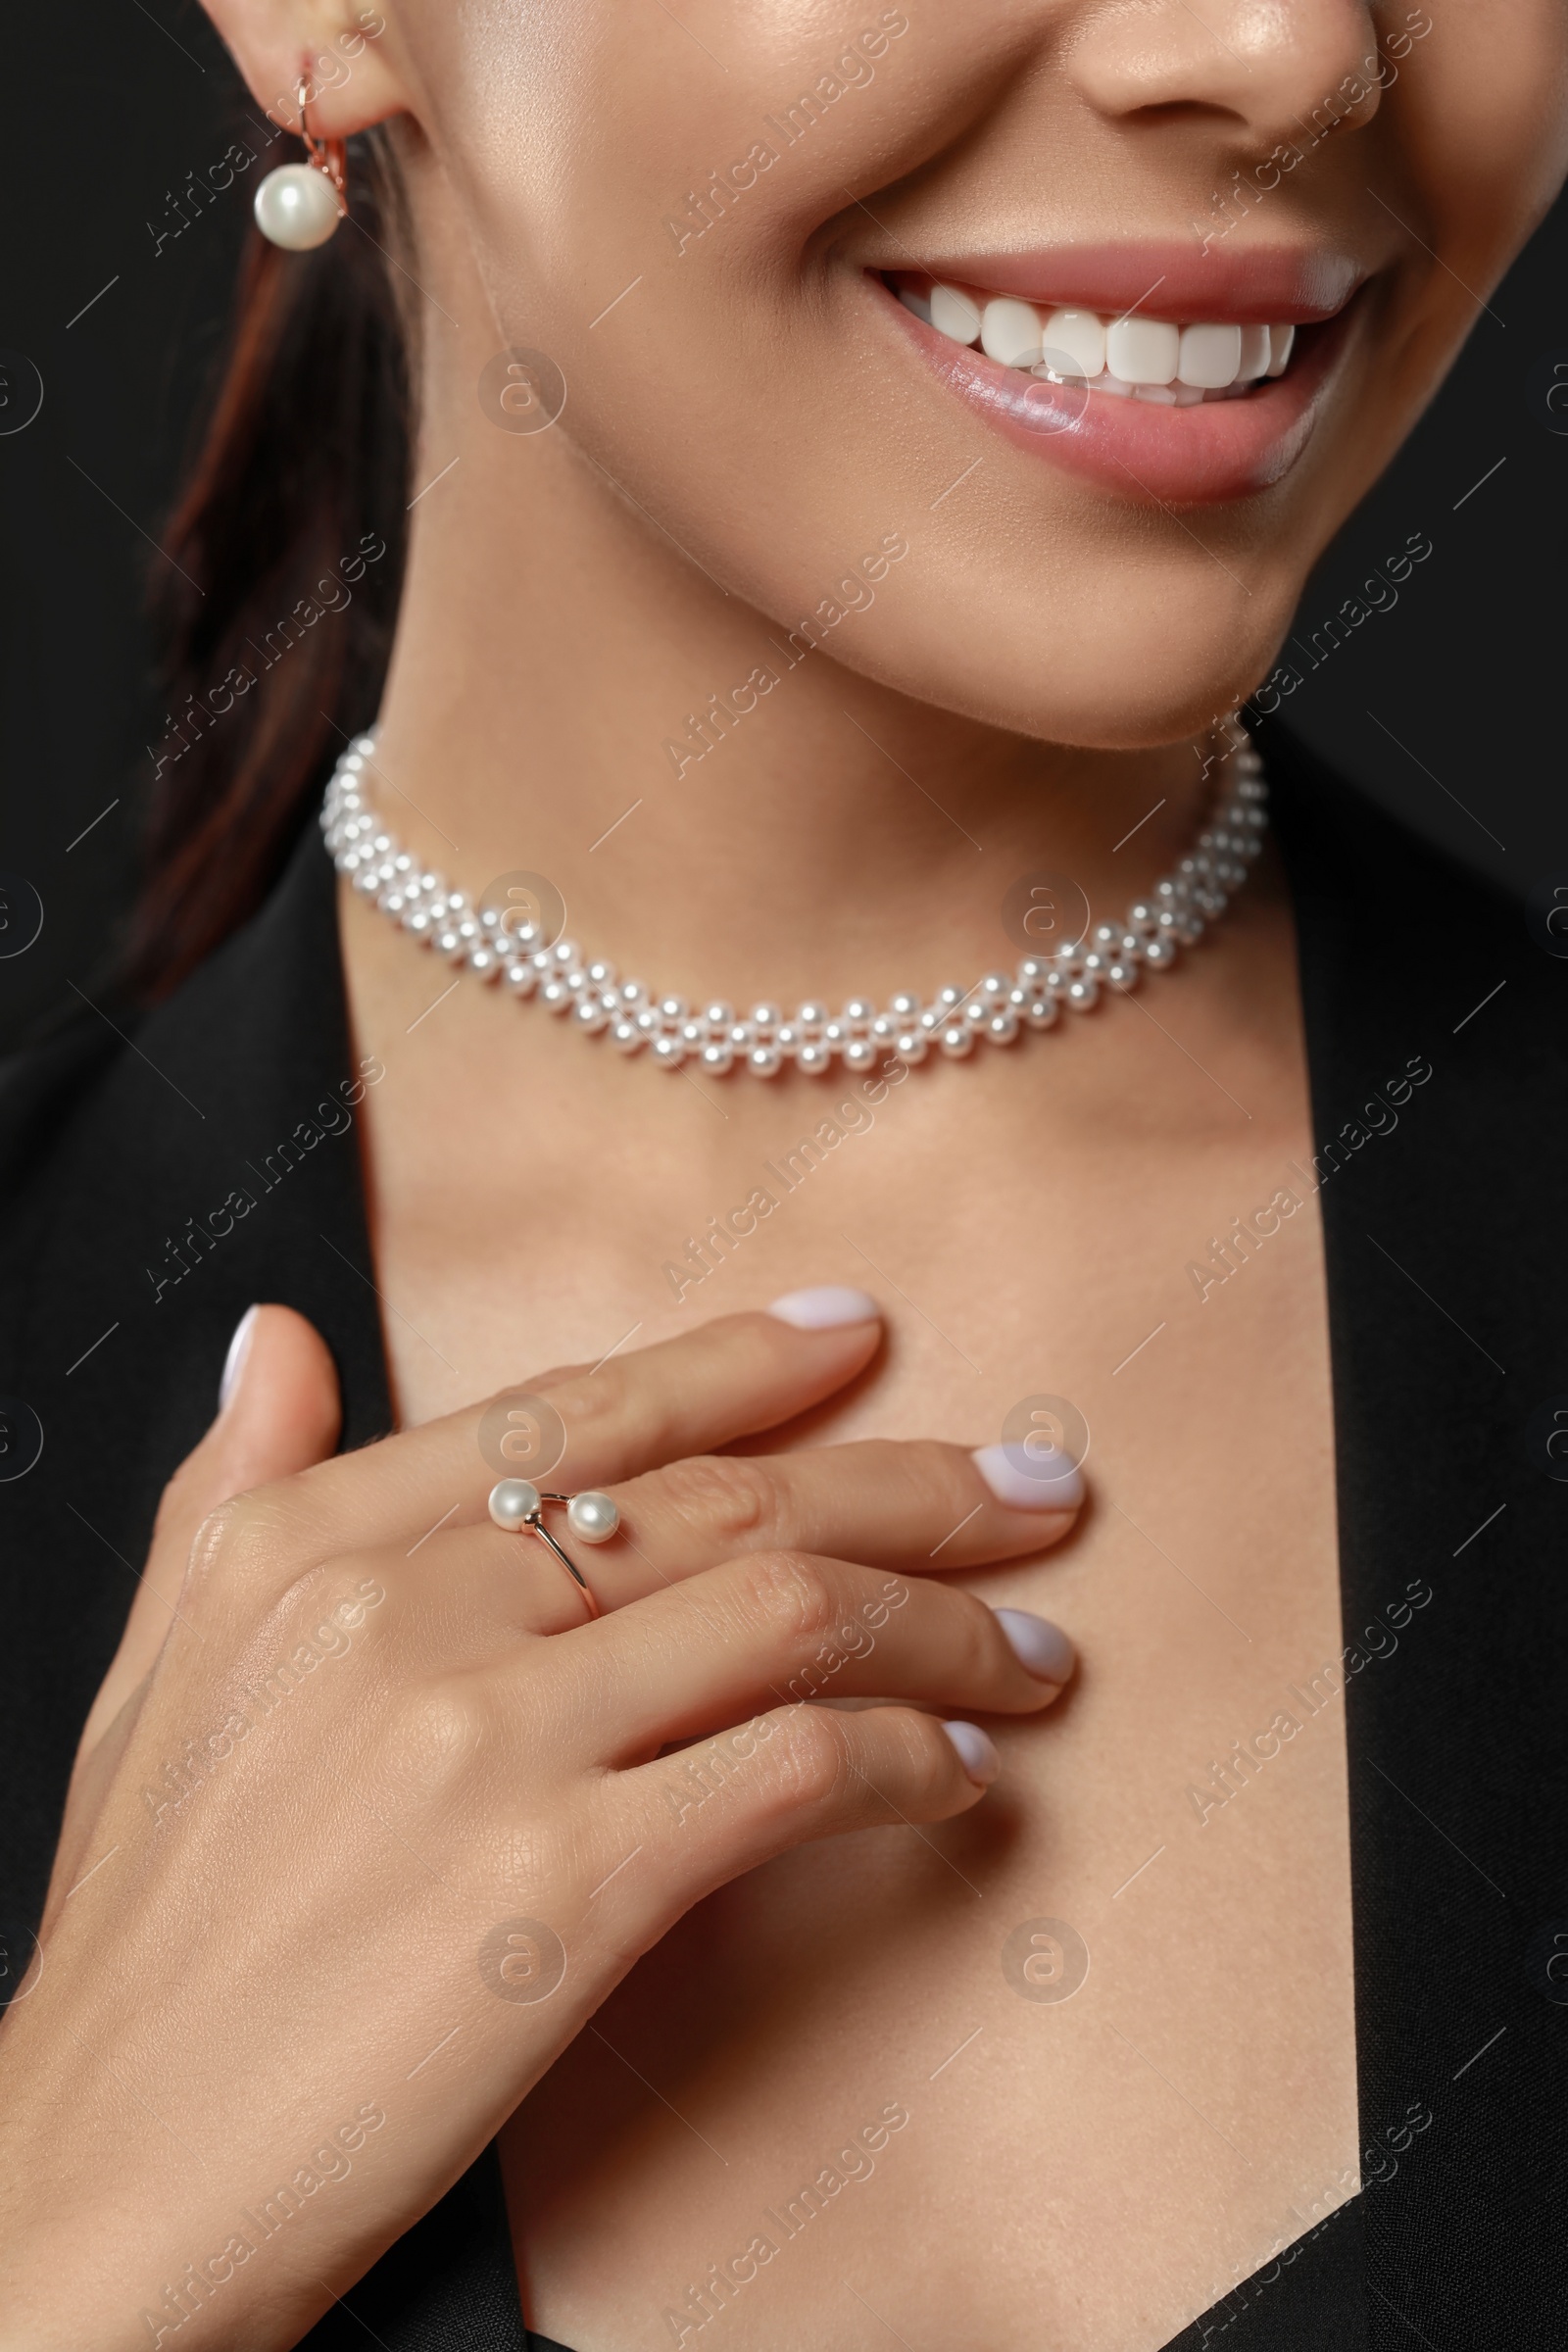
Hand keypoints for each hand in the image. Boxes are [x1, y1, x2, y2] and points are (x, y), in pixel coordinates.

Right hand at [0, 1293, 1080, 2350]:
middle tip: (1036, 1489)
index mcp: (306, 1539)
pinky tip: (954, 1776)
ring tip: (1033, 1646)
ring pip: (788, 1614)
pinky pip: (796, 1769)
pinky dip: (907, 1759)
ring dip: (944, 1624)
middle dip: (910, 1484)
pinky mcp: (564, 1887)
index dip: (739, 1364)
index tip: (855, 1334)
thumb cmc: (151, 1937)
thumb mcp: (152, 1668)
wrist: (106, 2180)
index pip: (578, 1414)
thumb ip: (228, 1483)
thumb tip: (284, 1335)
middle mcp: (402, 1608)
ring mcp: (486, 1741)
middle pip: (720, 1499)